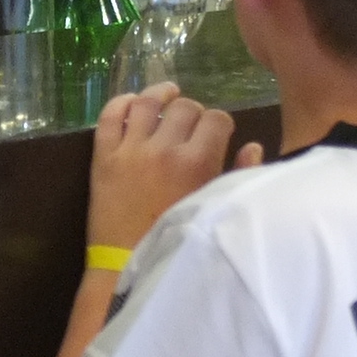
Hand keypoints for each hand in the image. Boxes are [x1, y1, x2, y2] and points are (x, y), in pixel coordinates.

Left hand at [86, 84, 252, 253]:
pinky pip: (109, 115)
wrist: (126, 263)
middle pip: (184, 107)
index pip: (216, 119)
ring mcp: (130, 149)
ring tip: (167, 94)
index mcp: (197, 161)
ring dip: (160, 94)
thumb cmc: (176, 239)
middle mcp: (164, 147)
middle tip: (193, 123)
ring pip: (146, 102)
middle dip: (194, 111)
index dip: (220, 122)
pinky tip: (132, 102)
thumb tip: (252, 146)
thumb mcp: (213, 207)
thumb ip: (237, 174)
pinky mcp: (103, 155)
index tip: (219, 131)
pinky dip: (120, 102)